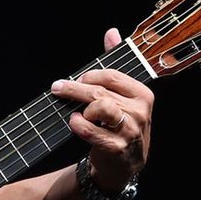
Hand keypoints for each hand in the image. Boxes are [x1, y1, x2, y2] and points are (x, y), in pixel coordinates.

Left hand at [50, 27, 153, 192]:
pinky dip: (79, 125)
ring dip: (80, 108)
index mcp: (143, 95)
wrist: (122, 166)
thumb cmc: (119, 127)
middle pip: (100, 91)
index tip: (76, 79)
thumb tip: (111, 33)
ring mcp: (131, 130)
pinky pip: (92, 130)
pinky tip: (75, 124)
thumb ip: (115, 65)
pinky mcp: (117, 148)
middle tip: (58, 88)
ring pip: (98, 107)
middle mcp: (141, 112)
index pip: (112, 75)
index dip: (89, 76)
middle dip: (74, 88)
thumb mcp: (122, 97)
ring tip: (75, 112)